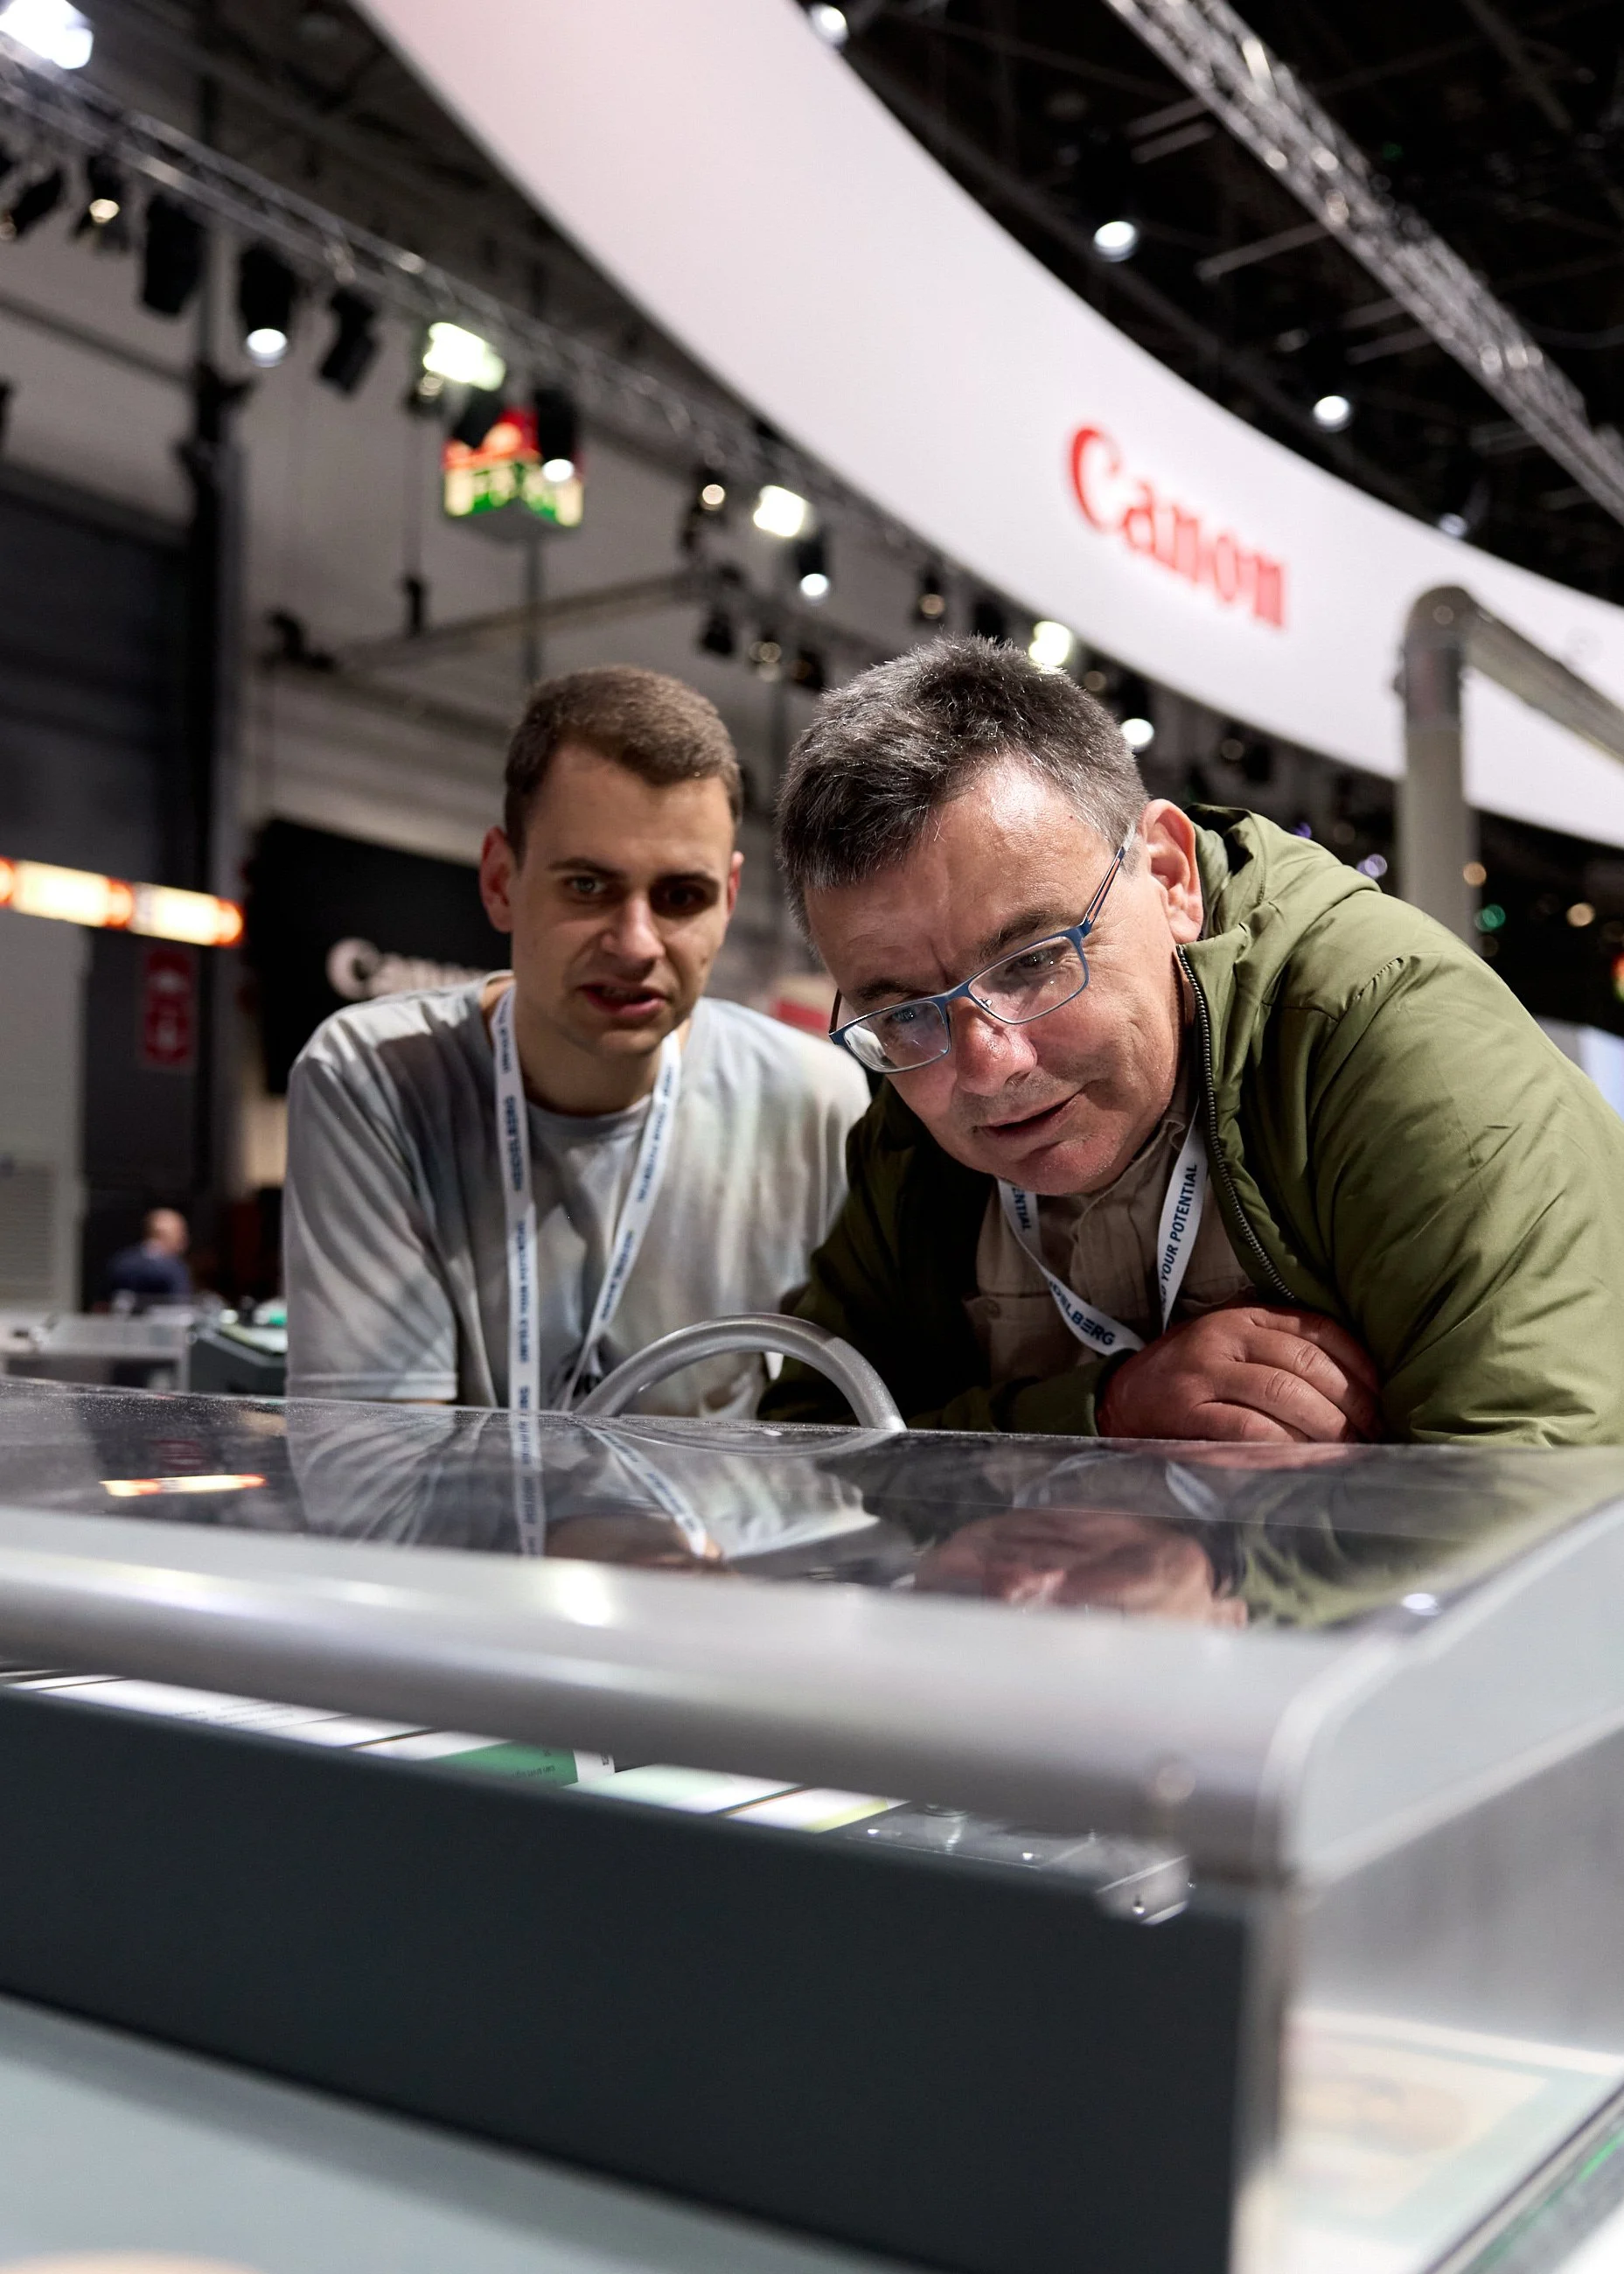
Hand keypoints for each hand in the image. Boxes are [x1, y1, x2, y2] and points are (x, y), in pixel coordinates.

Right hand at [1097, 1304, 1380, 1443]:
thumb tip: (1357, 1387)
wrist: (1121, 1399)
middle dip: (1350, 1403)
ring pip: (1282, 1394)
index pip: (1317, 1330)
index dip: (1359, 1365)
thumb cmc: (1192, 1377)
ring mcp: (1203, 1372)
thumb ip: (1280, 1352)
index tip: (1383, 1397)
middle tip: (1374, 1432)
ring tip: (1348, 1449)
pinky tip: (1308, 1459)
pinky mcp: (1186, 1410)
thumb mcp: (1234, 1348)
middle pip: (1306, 1364)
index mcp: (1245, 1316)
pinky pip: (1247, 1427)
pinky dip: (1285, 1445)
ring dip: (1325, 1426)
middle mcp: (1225, 1337)